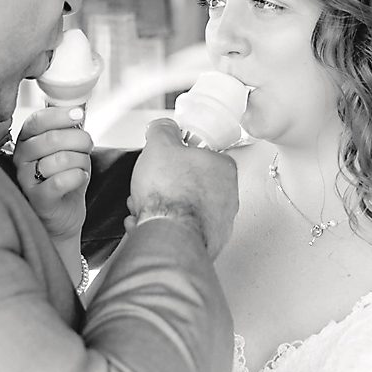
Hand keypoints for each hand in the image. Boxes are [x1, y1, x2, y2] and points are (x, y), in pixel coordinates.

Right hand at [12, 106, 92, 243]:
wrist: (63, 212)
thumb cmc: (64, 177)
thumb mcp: (68, 148)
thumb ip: (70, 129)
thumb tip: (78, 110)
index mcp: (27, 140)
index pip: (37, 120)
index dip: (60, 115)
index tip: (79, 116)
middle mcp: (22, 158)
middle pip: (51, 139)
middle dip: (79, 140)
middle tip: (88, 146)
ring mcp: (27, 179)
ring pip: (59, 159)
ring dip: (80, 161)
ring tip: (82, 166)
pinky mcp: (38, 198)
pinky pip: (60, 181)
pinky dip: (77, 177)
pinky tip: (80, 177)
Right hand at [128, 119, 239, 261]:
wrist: (169, 235)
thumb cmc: (171, 192)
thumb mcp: (160, 144)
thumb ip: (163, 131)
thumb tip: (164, 127)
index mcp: (224, 168)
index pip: (202, 156)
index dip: (175, 158)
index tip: (163, 161)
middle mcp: (228, 196)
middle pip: (190, 185)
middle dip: (165, 186)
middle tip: (150, 187)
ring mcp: (219, 222)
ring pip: (184, 210)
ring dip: (160, 207)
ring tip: (143, 207)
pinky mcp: (207, 244)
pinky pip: (181, 231)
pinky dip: (162, 227)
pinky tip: (146, 224)